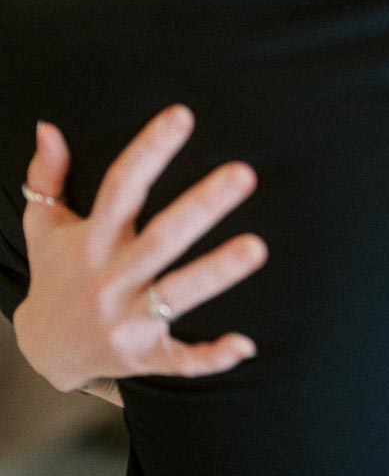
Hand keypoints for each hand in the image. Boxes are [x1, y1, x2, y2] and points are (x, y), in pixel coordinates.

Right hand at [13, 106, 267, 391]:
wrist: (43, 352)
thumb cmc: (56, 273)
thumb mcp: (44, 224)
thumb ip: (47, 176)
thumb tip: (49, 127)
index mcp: (92, 240)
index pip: (121, 187)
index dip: (150, 150)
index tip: (183, 115)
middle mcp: (109, 279)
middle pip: (160, 239)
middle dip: (201, 206)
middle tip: (244, 173)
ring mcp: (126, 321)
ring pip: (175, 296)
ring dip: (216, 274)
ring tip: (258, 247)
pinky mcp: (143, 357)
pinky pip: (179, 360)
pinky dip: (211, 357)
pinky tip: (246, 345)